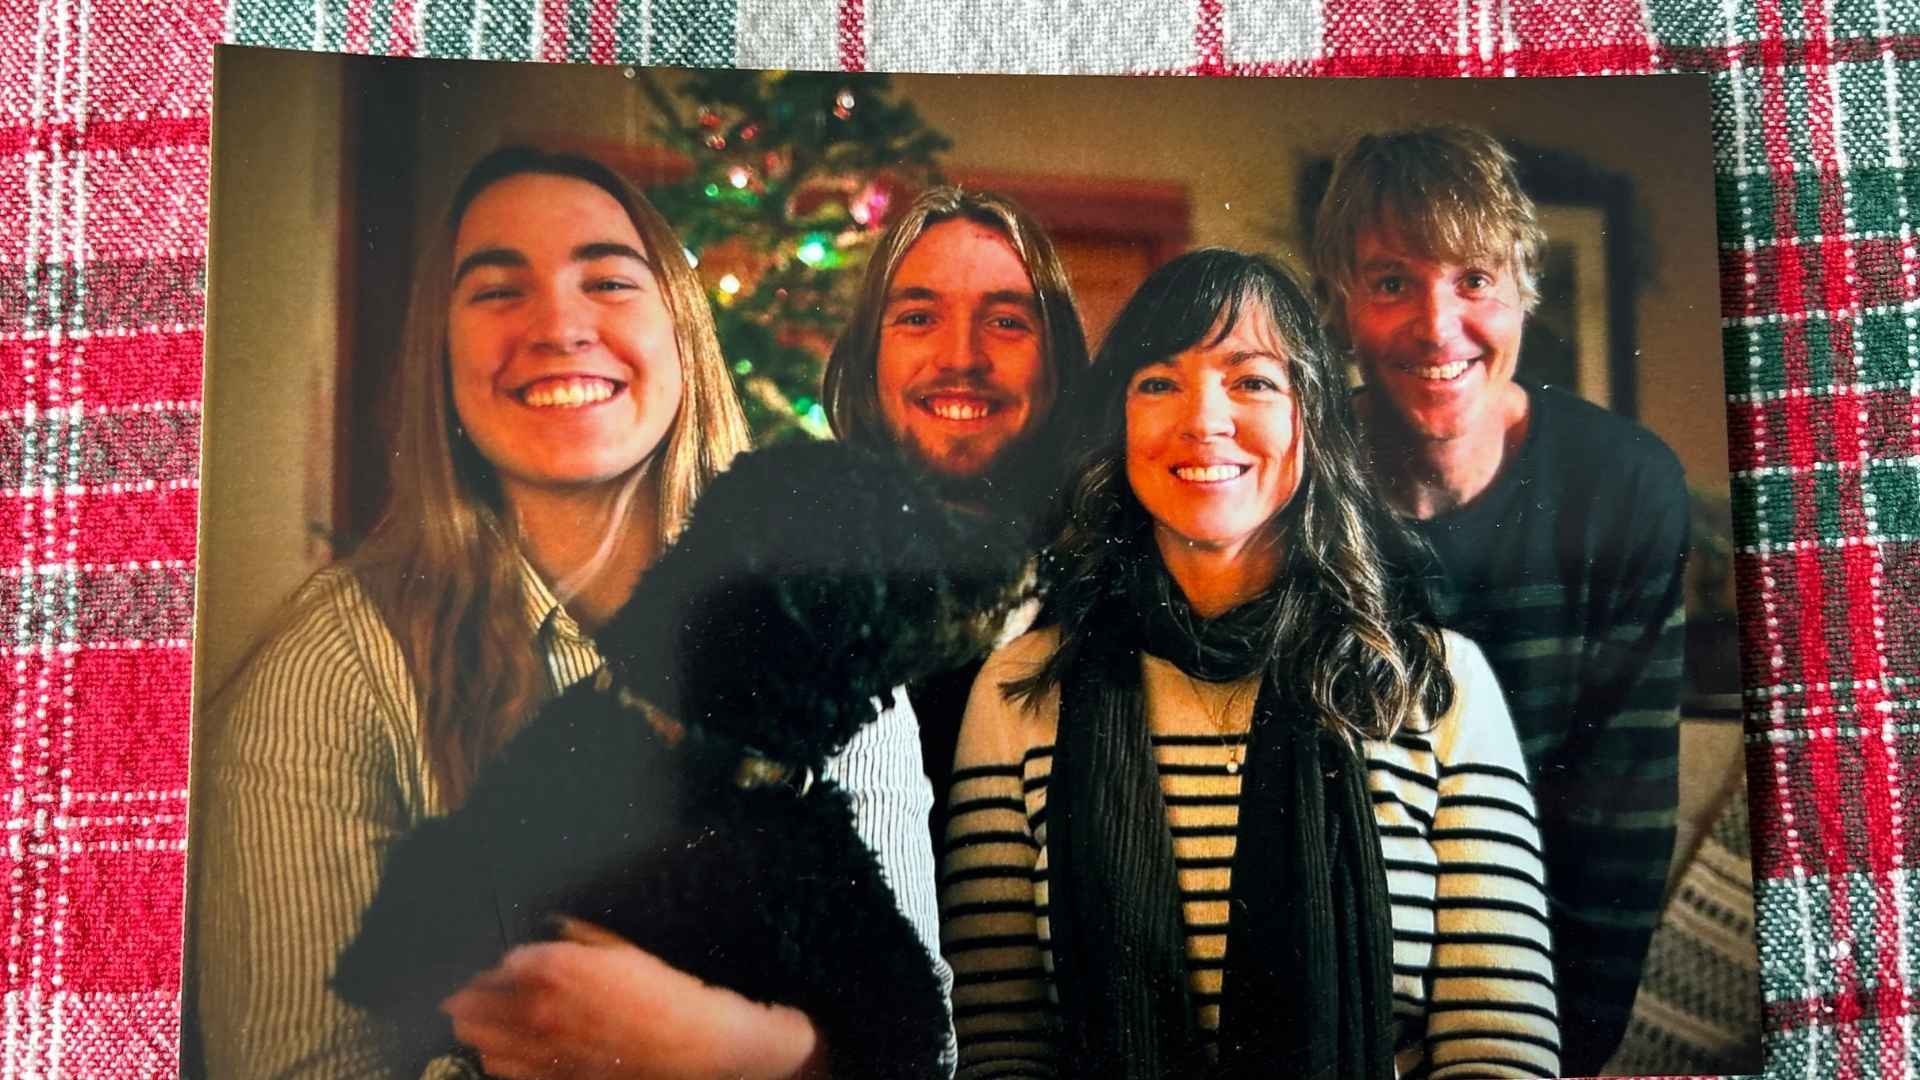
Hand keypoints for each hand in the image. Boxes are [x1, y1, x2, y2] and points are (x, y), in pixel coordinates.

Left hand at [440, 921, 825, 1079]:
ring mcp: (541, 1045)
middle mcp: (537, 1007)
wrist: (687, 1041)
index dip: (500, 966)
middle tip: (462, 995)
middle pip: (477, 1002)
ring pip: (480, 1038)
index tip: (500, 969)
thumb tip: (552, 933)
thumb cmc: (659, 991)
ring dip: (472, 1026)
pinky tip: (494, 1052)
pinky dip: (492, 1057)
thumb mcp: (618, 950)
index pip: (502, 965)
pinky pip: (503, 1068)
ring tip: (467, 1022)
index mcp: (554, 968)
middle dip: (469, 996)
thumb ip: (577, 941)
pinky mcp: (551, 1074)